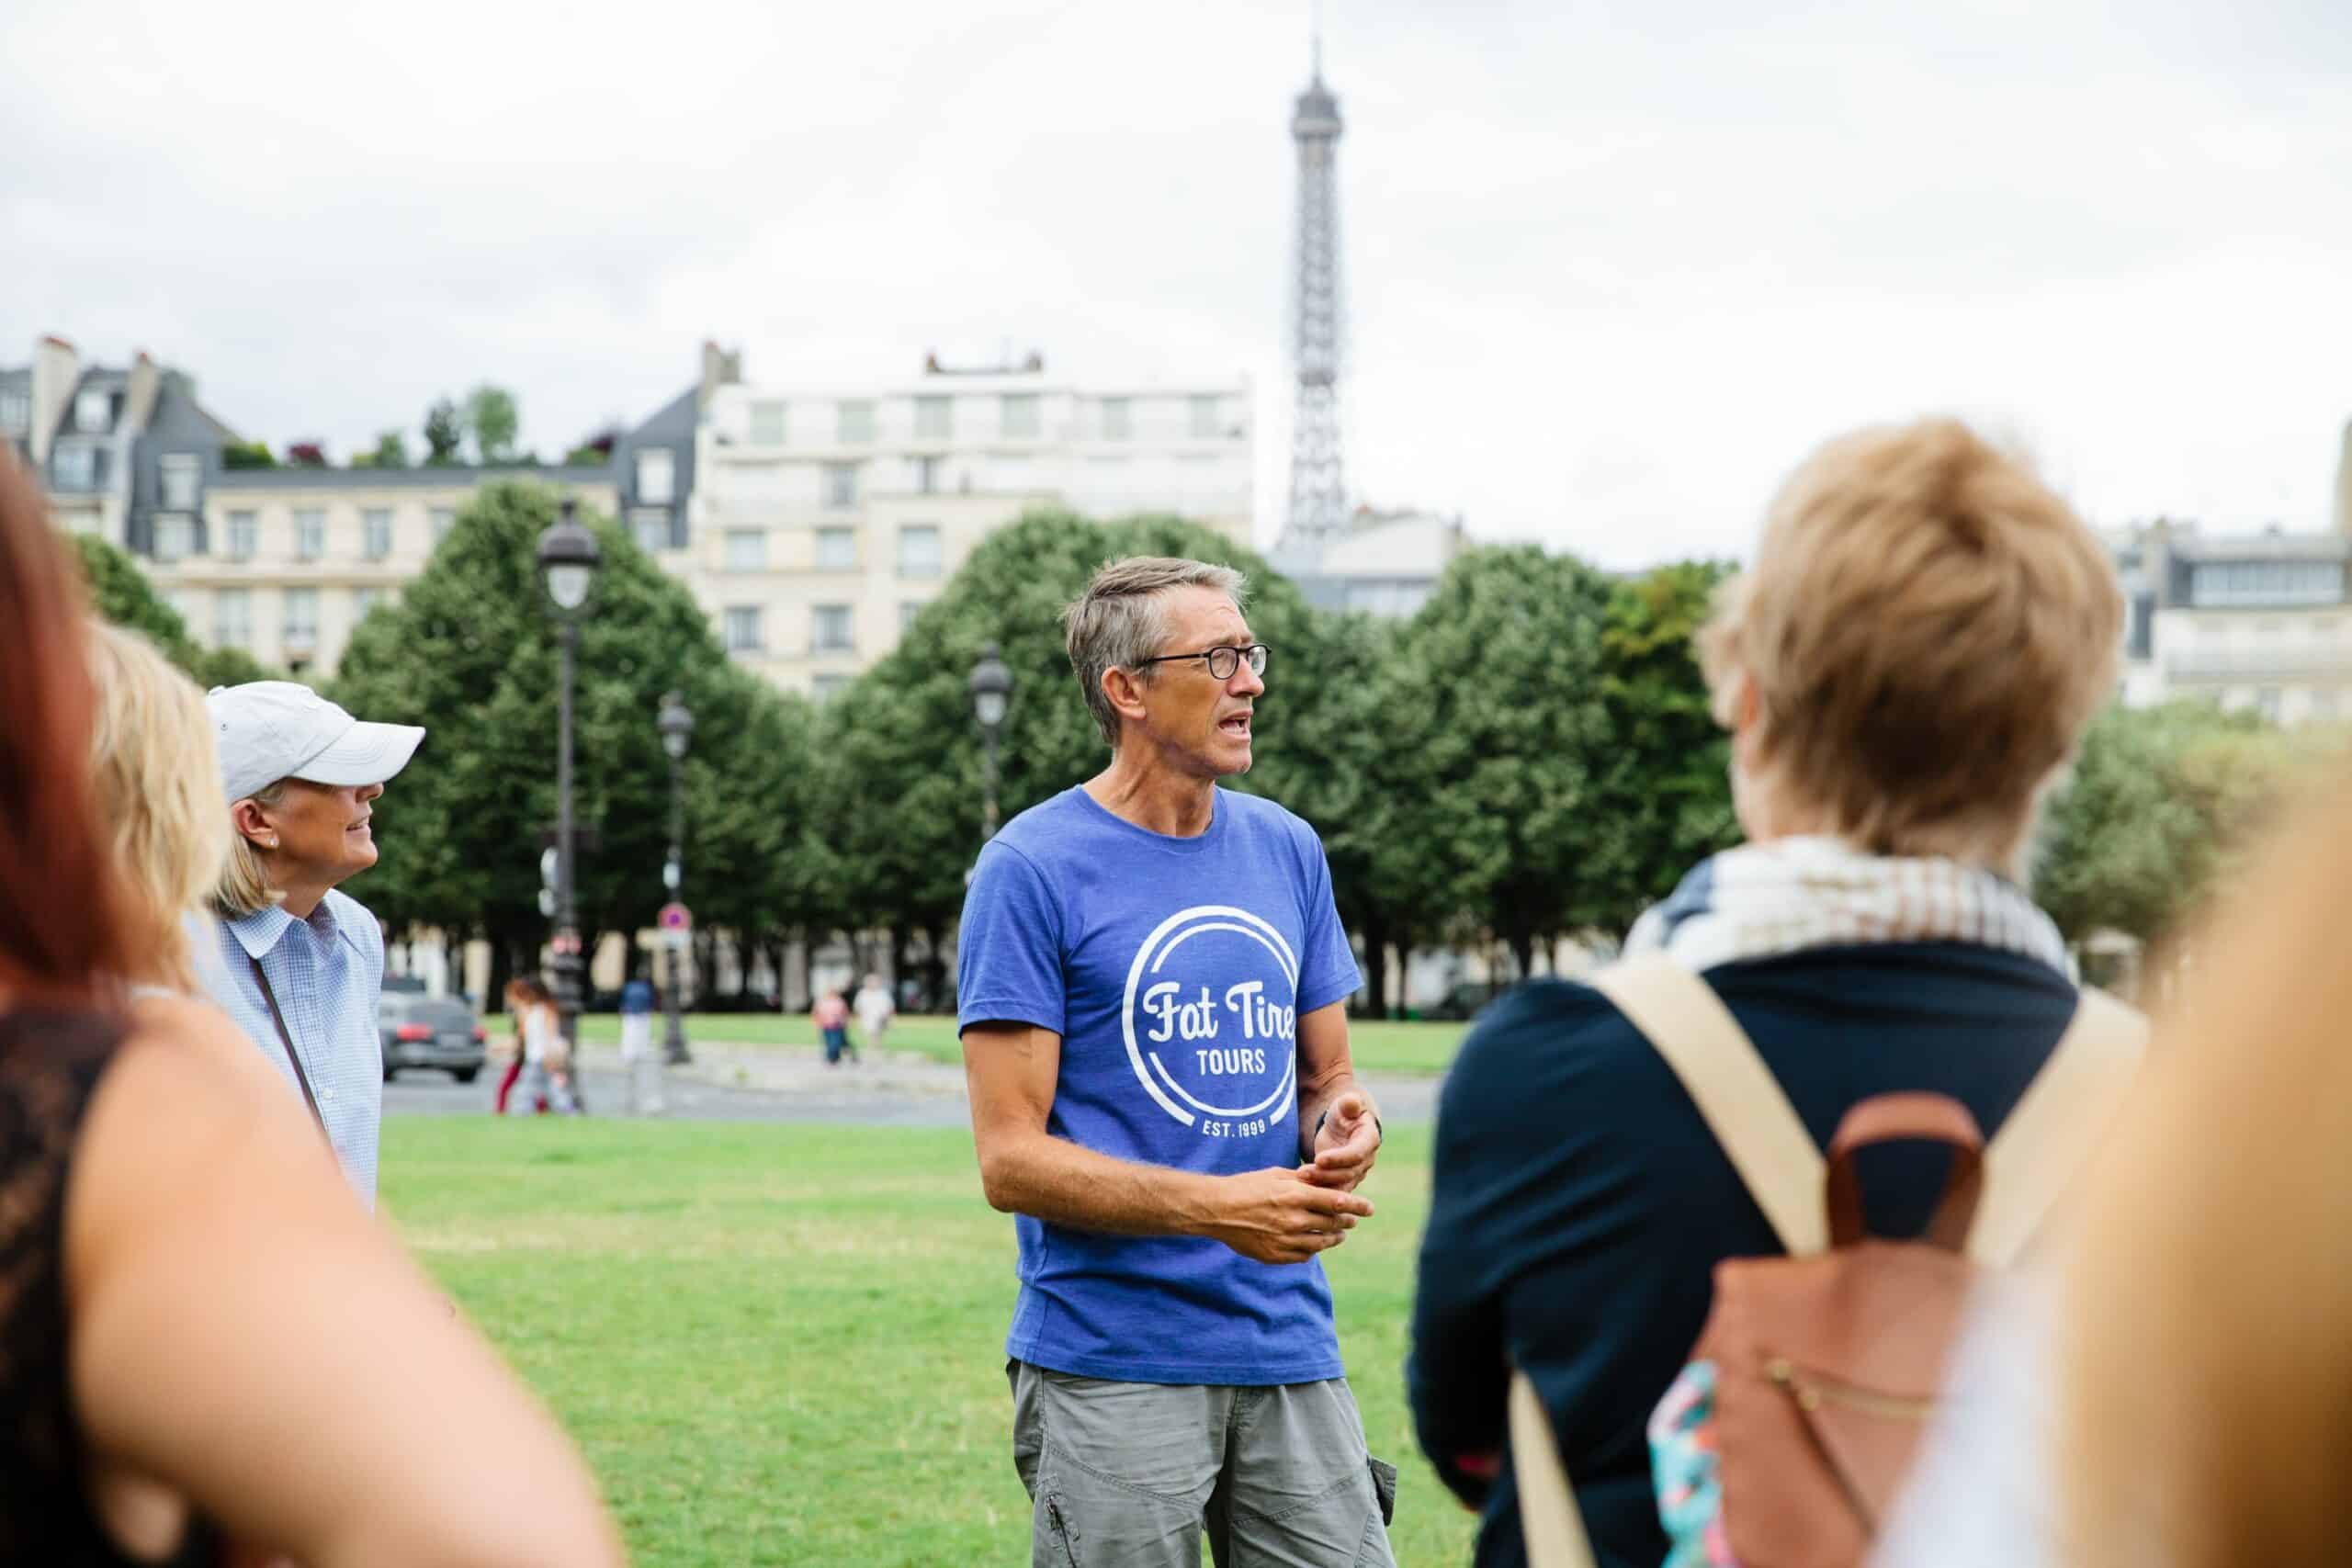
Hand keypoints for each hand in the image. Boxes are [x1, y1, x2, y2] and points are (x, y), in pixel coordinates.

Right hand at [1201, 1166, 1374, 1263]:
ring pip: (1321, 1243)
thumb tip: (1326, 1177)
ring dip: (1334, 1237)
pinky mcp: (1276, 1255)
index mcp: (1295, 1195)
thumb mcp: (1276, 1174)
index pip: (1337, 1201)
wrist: (1217, 1210)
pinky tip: (1315, 1244)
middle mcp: (1294, 1219)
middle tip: (1353, 1220)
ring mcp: (1285, 1240)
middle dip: (1347, 1221)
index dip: (1357, 1205)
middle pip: (1332, 1223)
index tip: (1369, 1208)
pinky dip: (1313, 1249)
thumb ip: (1303, 1178)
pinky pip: (1304, 1256)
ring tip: (1339, 1234)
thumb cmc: (1246, 1186)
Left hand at [1304, 1090, 1381, 1191]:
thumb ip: (1349, 1103)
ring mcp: (1355, 1173)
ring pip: (1339, 1186)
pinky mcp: (1342, 1181)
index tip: (1319, 1159)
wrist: (1340, 1124)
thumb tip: (1352, 1102)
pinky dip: (1317, 1192)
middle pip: (1347, 1174)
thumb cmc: (1343, 1111)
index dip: (1339, 1158)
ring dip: (1319, 1185)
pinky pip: (1332, 1191)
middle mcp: (1366, 1160)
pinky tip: (1300, 1189)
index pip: (1357, 1153)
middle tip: (1302, 1173)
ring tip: (1298, 1180)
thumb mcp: (1345, 1103)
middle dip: (1324, 1175)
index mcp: (1369, 1139)